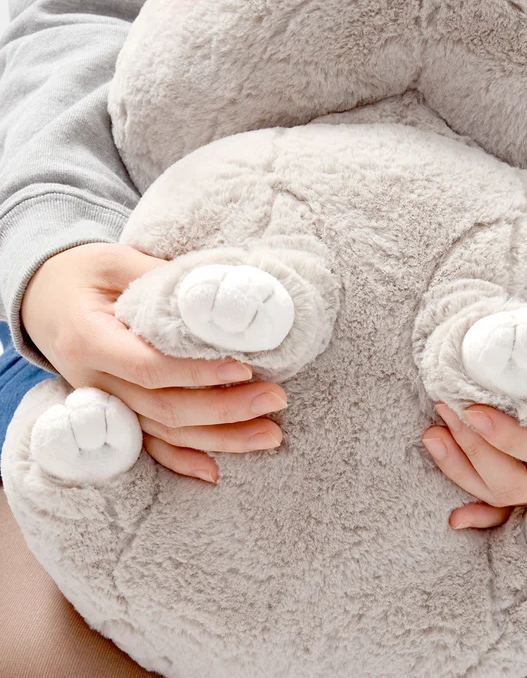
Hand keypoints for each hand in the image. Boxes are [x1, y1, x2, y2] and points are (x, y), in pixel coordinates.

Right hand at [21, 243, 286, 482]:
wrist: (45, 299)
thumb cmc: (83, 274)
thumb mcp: (117, 262)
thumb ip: (161, 277)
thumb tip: (220, 292)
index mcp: (89, 340)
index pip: (149, 367)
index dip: (199, 372)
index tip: (245, 367)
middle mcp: (94, 382)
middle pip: (164, 408)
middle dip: (225, 408)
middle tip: (275, 398)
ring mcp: (104, 405)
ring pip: (163, 433)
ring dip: (219, 439)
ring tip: (269, 435)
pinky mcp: (115, 414)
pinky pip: (147, 446)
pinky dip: (180, 460)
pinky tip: (215, 471)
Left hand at [422, 351, 526, 528]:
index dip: (506, 436)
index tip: (471, 409)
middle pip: (520, 483)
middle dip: (473, 449)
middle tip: (446, 408)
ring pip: (512, 499)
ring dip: (465, 471)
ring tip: (434, 435)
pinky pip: (519, 516)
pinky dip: (486, 517)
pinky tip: (457, 517)